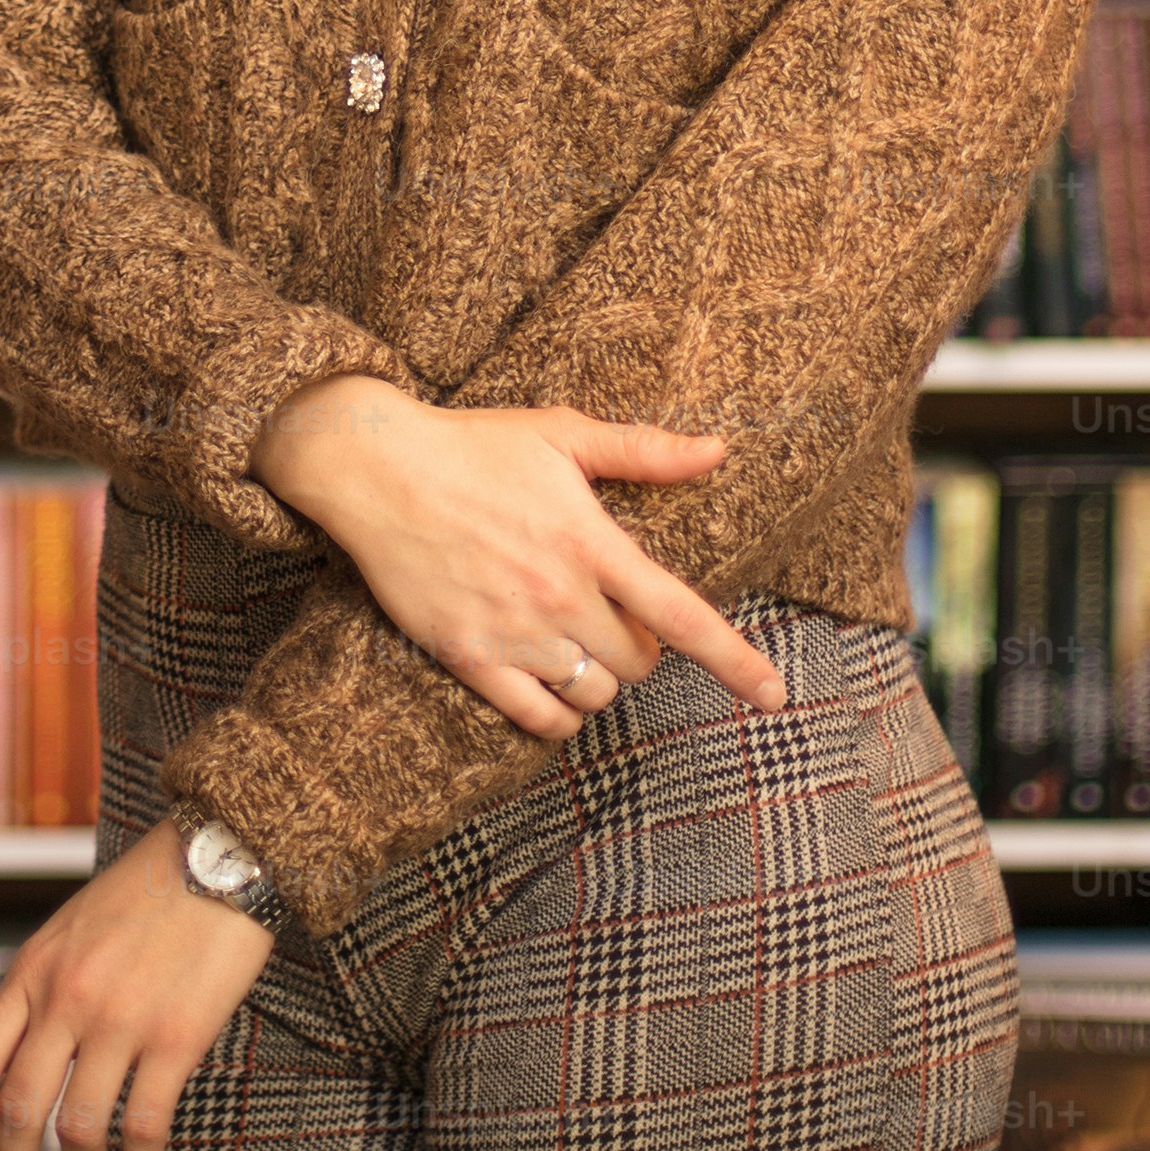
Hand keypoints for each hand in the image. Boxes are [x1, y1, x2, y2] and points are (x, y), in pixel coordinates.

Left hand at [0, 814, 275, 1150]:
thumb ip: (42, 987)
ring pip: (78, 1127)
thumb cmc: (148, 893)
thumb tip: (18, 1057)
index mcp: (33, 970)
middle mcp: (66, 999)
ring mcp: (119, 1020)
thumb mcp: (71, 929)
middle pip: (19, 1108)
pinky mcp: (175, 1037)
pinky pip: (142, 1124)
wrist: (220, 855)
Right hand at [251, 375, 786, 739]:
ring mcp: (513, 631)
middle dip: (641, 647)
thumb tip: (718, 450)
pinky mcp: (468, 656)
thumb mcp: (561, 432)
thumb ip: (643, 451)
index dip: (737, 662)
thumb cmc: (473, 445)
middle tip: (614, 615)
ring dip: (601, 678)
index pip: (683, 616)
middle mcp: (560, 595)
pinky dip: (559, 713)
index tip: (775, 696)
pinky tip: (552, 683)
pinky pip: (538, 717)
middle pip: (640, 662)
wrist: (374, 468)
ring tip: (578, 642)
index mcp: (592, 542)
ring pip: (594, 693)